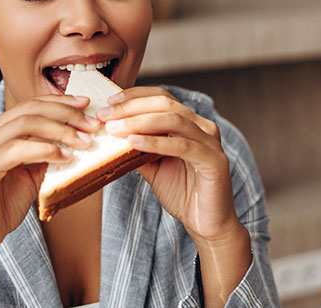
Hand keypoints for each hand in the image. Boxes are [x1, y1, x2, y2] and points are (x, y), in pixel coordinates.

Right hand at [0, 94, 100, 258]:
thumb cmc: (3, 207)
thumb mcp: (30, 174)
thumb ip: (44, 153)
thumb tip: (75, 135)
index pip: (27, 106)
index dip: (58, 102)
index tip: (85, 104)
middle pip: (27, 110)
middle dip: (64, 113)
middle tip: (91, 124)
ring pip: (23, 125)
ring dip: (59, 130)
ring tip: (83, 141)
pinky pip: (16, 150)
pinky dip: (44, 150)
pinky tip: (65, 157)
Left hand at [96, 87, 239, 242]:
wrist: (206, 223)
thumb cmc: (182, 193)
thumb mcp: (152, 166)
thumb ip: (137, 148)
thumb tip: (111, 133)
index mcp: (190, 123)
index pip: (162, 98)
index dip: (135, 96)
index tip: (109, 102)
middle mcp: (203, 127)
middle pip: (165, 104)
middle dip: (132, 107)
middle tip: (106, 115)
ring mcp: (211, 142)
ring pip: (173, 120)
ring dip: (139, 122)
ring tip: (114, 128)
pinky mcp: (214, 161)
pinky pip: (181, 145)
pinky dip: (155, 141)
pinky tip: (134, 141)